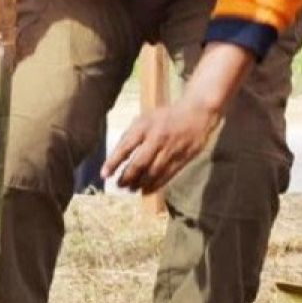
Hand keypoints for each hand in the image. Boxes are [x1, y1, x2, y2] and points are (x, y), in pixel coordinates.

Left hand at [102, 97, 219, 193]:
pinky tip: (147, 189)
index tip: (104, 175)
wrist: (197, 113)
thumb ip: (130, 135)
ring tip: (131, 189)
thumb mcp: (144, 119)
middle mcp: (158, 138)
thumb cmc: (165, 117)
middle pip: (139, 163)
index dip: (113, 163)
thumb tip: (116, 155)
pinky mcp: (184, 158)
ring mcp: (172, 149)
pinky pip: (167, 175)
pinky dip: (156, 184)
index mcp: (144, 127)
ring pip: (153, 172)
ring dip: (140, 183)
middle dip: (127, 177)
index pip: (125, 147)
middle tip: (119, 185)